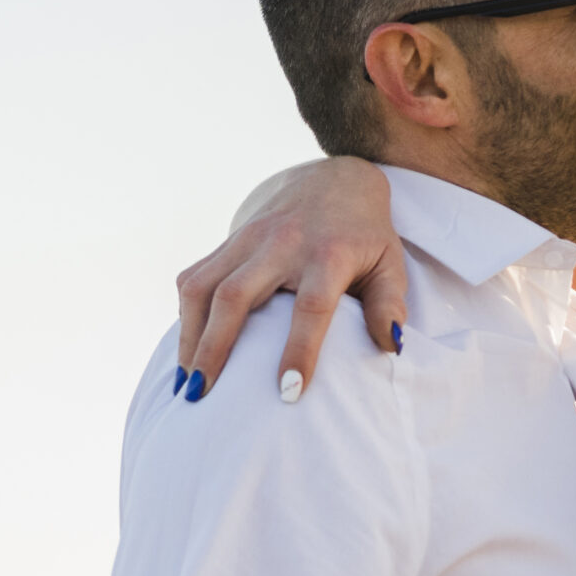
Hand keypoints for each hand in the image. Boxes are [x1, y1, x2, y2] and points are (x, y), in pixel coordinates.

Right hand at [176, 156, 406, 400]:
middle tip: (202, 396)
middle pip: (235, 296)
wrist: (337, 180)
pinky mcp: (229, 239)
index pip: (311, 307)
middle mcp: (281, 243)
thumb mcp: (390, 264)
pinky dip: (186, 314)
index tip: (289, 392)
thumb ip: (389, 305)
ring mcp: (248, 238)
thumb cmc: (366, 235)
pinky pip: (195, 276)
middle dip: (214, 348)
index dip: (300, 350)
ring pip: (203, 285)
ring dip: (189, 335)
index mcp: (328, 253)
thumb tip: (389, 346)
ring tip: (185, 382)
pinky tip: (185, 349)